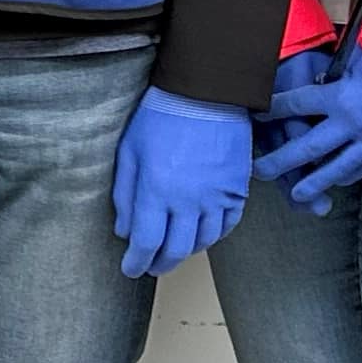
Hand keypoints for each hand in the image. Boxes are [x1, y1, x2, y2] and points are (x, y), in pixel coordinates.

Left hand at [111, 87, 250, 279]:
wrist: (206, 93)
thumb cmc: (159, 118)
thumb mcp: (129, 153)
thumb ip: (124, 195)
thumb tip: (124, 232)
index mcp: (157, 191)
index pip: (146, 243)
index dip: (136, 262)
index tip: (130, 269)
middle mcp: (189, 200)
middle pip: (176, 250)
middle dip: (160, 264)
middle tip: (151, 267)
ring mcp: (217, 196)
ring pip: (204, 241)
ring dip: (187, 252)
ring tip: (174, 251)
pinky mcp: (237, 188)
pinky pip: (228, 224)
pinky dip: (213, 236)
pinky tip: (201, 234)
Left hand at [258, 53, 361, 212]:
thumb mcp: (359, 56)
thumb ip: (336, 69)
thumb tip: (318, 73)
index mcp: (340, 96)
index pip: (295, 105)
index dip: (273, 110)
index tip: (256, 116)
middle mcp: (351, 123)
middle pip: (306, 148)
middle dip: (280, 161)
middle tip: (260, 172)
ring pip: (335, 169)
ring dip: (312, 182)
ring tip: (296, 194)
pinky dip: (347, 176)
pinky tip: (335, 181)